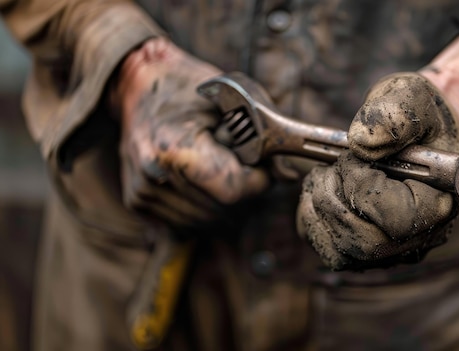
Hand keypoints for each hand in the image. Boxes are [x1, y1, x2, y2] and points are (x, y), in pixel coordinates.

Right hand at [112, 38, 268, 227]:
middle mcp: (154, 176)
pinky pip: (187, 224)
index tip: (261, 166)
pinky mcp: (138, 202)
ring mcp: (143, 193)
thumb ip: (265, 139)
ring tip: (220, 167)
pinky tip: (203, 181)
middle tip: (242, 164)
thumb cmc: (191, 88)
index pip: (232, 192)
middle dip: (244, 193)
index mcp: (175, 148)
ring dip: (225, 203)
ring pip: (207, 223)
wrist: (139, 86)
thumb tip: (289, 177)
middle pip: (222, 211)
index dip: (257, 182)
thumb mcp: (236, 101)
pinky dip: (204, 207)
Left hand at [297, 73, 458, 270]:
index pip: (400, 220)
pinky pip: (328, 249)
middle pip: (367, 244)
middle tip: (335, 166)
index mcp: (441, 202)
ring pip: (342, 252)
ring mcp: (392, 248)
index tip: (355, 157)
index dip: (365, 188)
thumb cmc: (418, 116)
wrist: (416, 131)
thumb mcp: (411, 98)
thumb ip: (393, 115)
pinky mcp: (365, 249)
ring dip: (320, 208)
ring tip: (329, 173)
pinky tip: (324, 187)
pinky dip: (313, 218)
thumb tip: (361, 143)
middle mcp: (419, 235)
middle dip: (335, 200)